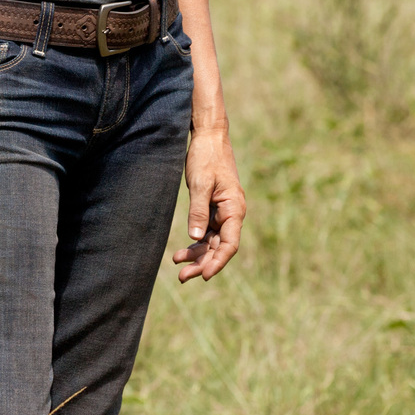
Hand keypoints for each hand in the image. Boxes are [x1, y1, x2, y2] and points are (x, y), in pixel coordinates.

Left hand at [171, 124, 244, 281]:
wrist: (208, 137)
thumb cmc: (206, 157)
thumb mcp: (200, 183)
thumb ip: (198, 210)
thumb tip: (196, 237)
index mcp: (234, 209)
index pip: (230, 244)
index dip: (218, 261)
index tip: (205, 275)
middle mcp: (232, 214)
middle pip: (220, 247)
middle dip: (204, 263)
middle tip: (184, 277)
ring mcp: (222, 212)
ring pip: (212, 242)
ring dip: (198, 256)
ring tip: (179, 269)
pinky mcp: (212, 208)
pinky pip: (206, 232)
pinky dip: (195, 243)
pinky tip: (181, 254)